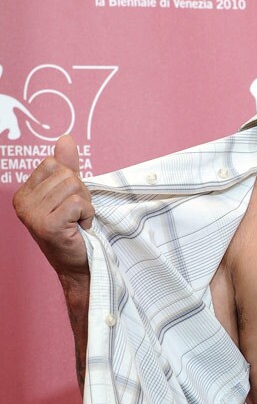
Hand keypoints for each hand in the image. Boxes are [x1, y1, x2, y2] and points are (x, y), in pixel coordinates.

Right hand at [13, 134, 93, 279]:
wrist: (78, 264)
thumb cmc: (73, 230)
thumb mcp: (69, 193)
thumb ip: (67, 166)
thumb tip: (66, 138)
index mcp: (24, 193)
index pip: (54, 164)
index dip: (71, 180)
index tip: (69, 204)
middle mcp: (22, 203)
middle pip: (66, 175)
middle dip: (81, 194)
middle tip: (76, 216)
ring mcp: (33, 215)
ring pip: (74, 187)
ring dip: (85, 205)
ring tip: (77, 222)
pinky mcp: (48, 225)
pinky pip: (78, 203)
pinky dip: (87, 215)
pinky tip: (79, 228)